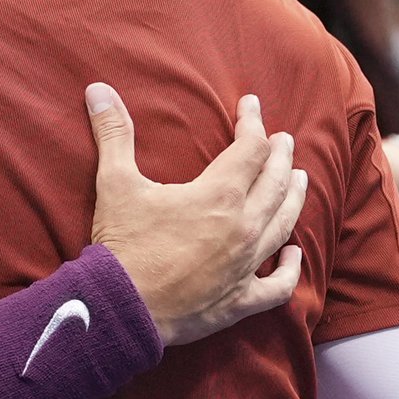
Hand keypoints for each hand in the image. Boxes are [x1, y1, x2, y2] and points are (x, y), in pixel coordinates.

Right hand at [85, 84, 306, 346]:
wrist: (121, 308)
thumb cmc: (121, 244)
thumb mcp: (116, 183)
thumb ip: (114, 133)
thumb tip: (98, 89)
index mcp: (219, 195)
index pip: (250, 148)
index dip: (253, 123)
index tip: (251, 106)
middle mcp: (243, 227)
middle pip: (276, 182)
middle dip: (280, 156)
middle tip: (283, 140)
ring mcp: (246, 265)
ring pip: (284, 225)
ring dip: (294, 199)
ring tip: (300, 180)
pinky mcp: (240, 300)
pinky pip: (278, 285)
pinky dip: (290, 269)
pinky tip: (294, 255)